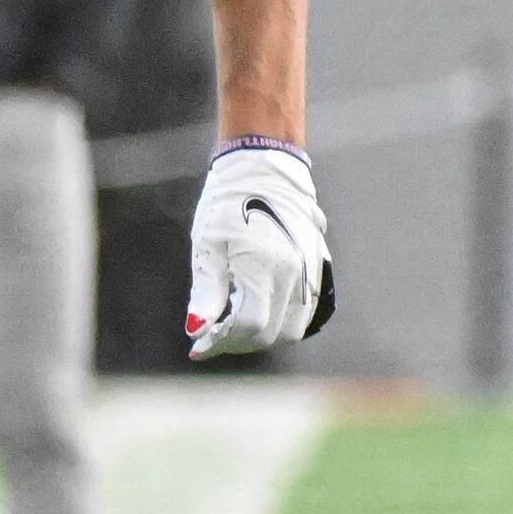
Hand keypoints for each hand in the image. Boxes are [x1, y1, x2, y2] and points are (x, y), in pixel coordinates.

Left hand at [187, 142, 335, 358]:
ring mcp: (310, 271)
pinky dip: (283, 321)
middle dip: (239, 343)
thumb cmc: (228, 202)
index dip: (221, 343)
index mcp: (264, 267)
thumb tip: (196, 331)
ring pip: (293, 328)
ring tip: (234, 326)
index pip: (249, 327)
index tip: (198, 346)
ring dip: (263, 335)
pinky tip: (259, 312)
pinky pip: (305, 310)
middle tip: (213, 336)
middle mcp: (294, 273)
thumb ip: (206, 292)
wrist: (264, 167)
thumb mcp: (207, 246)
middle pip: (271, 334)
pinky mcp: (317, 267)